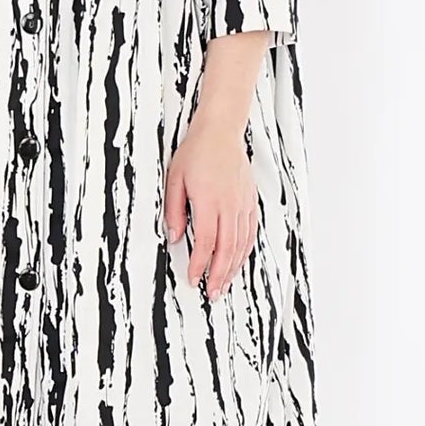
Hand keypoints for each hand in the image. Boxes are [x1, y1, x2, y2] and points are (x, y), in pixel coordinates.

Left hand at [163, 116, 259, 298]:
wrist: (221, 132)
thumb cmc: (196, 152)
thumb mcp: (175, 179)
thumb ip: (174, 210)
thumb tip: (174, 237)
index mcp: (209, 201)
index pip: (205, 242)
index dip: (200, 264)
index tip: (193, 278)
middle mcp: (230, 205)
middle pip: (227, 249)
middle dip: (219, 275)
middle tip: (212, 293)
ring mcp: (243, 204)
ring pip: (241, 244)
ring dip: (233, 267)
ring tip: (224, 285)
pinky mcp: (250, 201)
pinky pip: (250, 232)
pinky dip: (245, 250)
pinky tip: (238, 261)